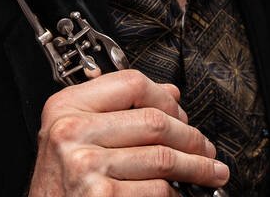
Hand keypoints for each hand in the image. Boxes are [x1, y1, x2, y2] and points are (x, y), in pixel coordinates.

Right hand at [28, 69, 229, 195]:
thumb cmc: (59, 182)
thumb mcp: (76, 135)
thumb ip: (119, 110)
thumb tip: (170, 94)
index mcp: (66, 106)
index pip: (132, 84)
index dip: (166, 98)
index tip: (183, 114)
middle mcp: (72, 132)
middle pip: (154, 121)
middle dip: (191, 137)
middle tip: (206, 149)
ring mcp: (86, 165)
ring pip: (162, 158)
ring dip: (195, 167)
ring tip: (209, 172)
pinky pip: (156, 190)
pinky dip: (174, 194)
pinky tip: (177, 194)